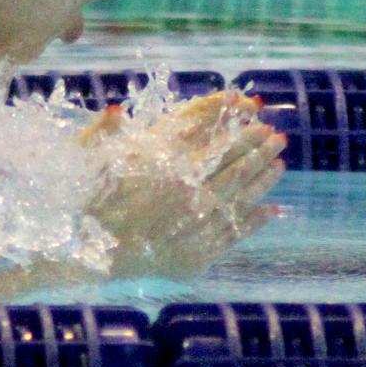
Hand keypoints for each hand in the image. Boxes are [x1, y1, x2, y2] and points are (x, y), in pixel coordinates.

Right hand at [86, 89, 284, 277]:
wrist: (84, 258)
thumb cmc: (84, 207)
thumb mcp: (86, 162)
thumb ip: (103, 131)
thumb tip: (116, 108)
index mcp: (164, 169)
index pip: (213, 142)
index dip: (238, 127)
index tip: (257, 115)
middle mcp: (185, 195)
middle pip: (232, 167)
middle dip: (257, 149)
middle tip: (277, 136)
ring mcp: (195, 225)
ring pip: (240, 198)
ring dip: (263, 180)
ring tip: (281, 164)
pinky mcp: (198, 254)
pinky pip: (234, 233)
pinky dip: (256, 220)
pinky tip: (272, 209)